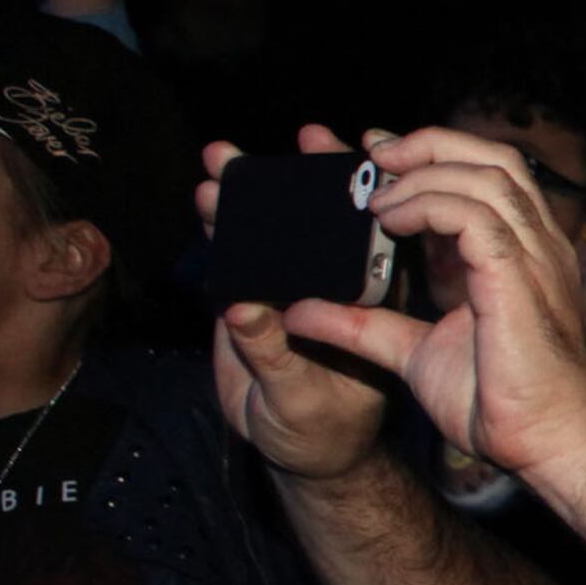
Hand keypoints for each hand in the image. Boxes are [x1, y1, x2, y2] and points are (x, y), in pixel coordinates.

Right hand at [204, 127, 398, 480]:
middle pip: (327, 220)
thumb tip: (244, 309)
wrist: (292, 448)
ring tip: (224, 159)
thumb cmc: (315, 426)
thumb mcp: (297, 399)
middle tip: (302, 136)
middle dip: (309, 176)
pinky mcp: (254, 296)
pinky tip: (208, 196)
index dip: (373, 196)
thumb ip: (270, 355)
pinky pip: (240, 252)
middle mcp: (332, 286)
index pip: (377, 239)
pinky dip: (224, 224)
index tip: (365, 154)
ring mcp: (293, 287)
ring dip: (253, 193)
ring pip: (278, 230)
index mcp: (367, 302)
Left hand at [284, 126, 585, 491]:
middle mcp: (538, 246)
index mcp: (522, 255)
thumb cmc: (500, 405)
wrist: (546, 445)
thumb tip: (299, 310)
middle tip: (373, 155)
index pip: (489, 175)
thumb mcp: (414, 353)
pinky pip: (475, 216)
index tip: (375, 155)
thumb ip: (363, 325)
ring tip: (376, 199)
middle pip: (495, 157)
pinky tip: (391, 222)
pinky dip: (429, 206)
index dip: (434, 153)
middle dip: (429, 144)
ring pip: (487, 174)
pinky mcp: (520, 279)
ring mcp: (536, 259)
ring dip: (422, 174)